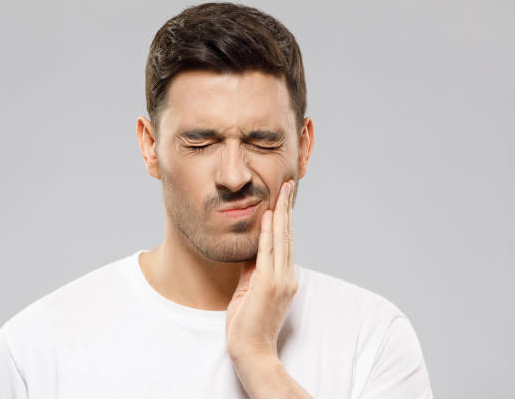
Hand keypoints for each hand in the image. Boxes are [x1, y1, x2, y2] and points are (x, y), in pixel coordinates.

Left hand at [225, 179, 297, 361]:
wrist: (252, 351)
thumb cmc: (248, 325)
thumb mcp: (249, 291)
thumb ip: (251, 269)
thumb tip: (249, 249)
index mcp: (284, 278)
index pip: (285, 242)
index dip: (284, 219)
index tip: (282, 199)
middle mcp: (287, 276)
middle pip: (287, 235)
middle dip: (287, 208)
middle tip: (288, 185)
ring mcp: (280, 280)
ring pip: (282, 239)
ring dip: (281, 213)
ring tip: (283, 191)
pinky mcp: (269, 284)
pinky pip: (268, 252)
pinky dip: (268, 232)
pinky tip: (269, 215)